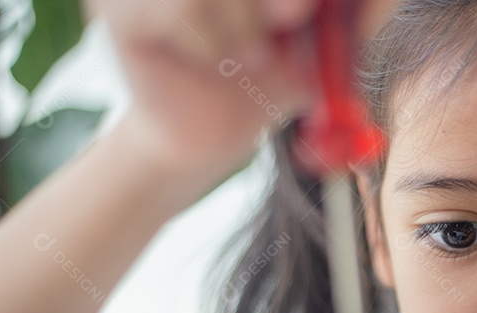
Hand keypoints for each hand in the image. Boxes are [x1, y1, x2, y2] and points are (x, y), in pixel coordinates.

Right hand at [87, 0, 393, 179]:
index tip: (310, 9)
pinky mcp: (118, 8)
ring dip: (243, 24)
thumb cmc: (264, 80)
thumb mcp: (324, 47)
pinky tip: (211, 58)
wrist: (210, 136)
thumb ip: (358, 16)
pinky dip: (209, 40)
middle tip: (294, 16)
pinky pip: (180, 9)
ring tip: (248, 56)